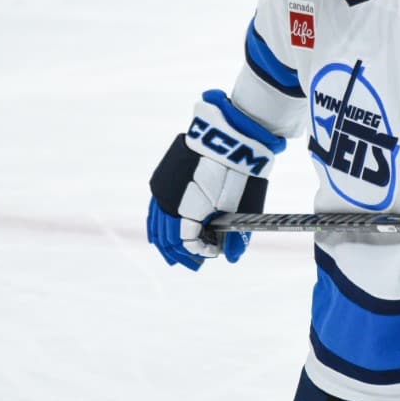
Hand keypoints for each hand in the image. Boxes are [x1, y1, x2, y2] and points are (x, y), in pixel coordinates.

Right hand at [146, 90, 284, 270]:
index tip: (215, 252)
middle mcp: (168, 202)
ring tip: (173, 251)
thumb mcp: (242, 209)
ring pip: (157, 221)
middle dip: (179, 251)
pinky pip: (157, 205)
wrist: (232, 136)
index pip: (187, 242)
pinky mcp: (164, 176)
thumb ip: (236, 237)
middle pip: (167, 236)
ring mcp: (163, 188)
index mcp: (186, 211)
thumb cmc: (239, 174)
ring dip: (166, 238)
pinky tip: (167, 225)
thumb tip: (232, 258)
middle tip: (190, 263)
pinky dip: (161, 220)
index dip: (201, 251)